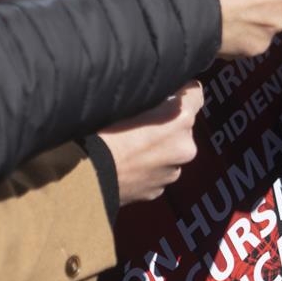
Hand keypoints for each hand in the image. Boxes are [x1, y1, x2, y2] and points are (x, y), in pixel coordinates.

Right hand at [98, 82, 203, 205]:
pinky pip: (157, 171)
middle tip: (139, 120)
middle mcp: (185, 146)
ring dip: (157, 147)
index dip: (182, 89)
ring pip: (170, 151)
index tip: (169, 89)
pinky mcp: (158, 191)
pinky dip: (146, 167)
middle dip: (167, 121)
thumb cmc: (102, 134)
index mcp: (181, 119)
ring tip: (128, 146)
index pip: (196, 94)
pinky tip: (125, 164)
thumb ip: (149, 96)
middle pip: (182, 125)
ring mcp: (173, 172)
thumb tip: (151, 89)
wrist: (85, 181)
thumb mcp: (126, 102)